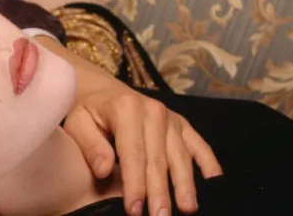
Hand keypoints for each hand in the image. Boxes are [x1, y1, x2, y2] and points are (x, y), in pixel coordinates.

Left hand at [65, 85, 222, 215]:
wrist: (100, 89)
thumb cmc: (86, 110)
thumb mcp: (77, 123)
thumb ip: (91, 145)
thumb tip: (105, 171)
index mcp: (126, 109)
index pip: (133, 154)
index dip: (135, 185)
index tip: (134, 211)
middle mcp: (153, 111)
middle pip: (159, 159)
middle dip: (160, 192)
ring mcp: (170, 118)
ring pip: (180, 156)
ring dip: (184, 185)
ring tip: (187, 209)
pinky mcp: (181, 124)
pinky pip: (199, 145)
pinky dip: (209, 164)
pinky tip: (215, 182)